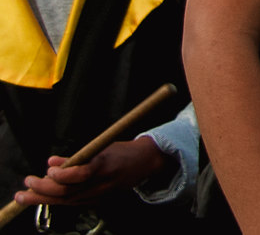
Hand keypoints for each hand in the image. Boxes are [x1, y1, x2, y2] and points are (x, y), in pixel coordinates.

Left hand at [13, 138, 169, 206]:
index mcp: (104, 167)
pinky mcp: (96, 200)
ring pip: (65, 201)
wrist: (144, 164)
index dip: (62, 175)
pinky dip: (54, 200)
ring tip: (24, 195)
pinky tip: (42, 197)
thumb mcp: (102, 147)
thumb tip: (51, 162)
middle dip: (43, 191)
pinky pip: (71, 203)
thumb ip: (76, 157)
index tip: (48, 169)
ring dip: (42, 198)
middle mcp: (100, 184)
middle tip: (26, 185)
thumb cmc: (123, 152)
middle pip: (67, 193)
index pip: (80, 175)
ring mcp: (98, 194)